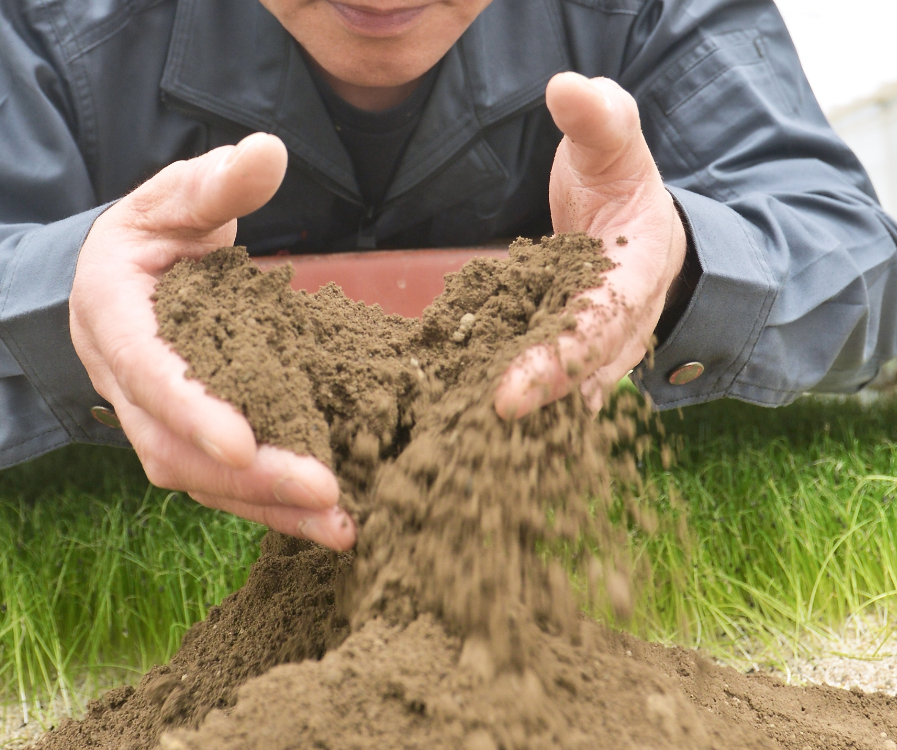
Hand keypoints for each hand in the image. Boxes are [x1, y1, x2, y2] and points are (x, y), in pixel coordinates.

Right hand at [70, 134, 355, 550]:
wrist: (120, 275)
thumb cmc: (150, 233)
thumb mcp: (174, 195)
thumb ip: (216, 181)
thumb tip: (268, 151)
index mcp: (114, 316)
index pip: (148, 373)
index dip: (190, 410)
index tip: (242, 444)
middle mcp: (125, 382)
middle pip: (176, 450)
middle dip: (251, 478)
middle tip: (326, 492)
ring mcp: (153, 418)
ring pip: (200, 481)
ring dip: (269, 508)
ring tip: (342, 528)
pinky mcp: (186, 437)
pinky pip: (222, 483)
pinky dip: (271, 505)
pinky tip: (327, 520)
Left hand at [495, 72, 687, 416]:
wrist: (630, 206)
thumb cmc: (621, 172)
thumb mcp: (613, 137)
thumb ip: (597, 116)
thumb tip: (566, 87)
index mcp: (643, 265)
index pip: (608, 315)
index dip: (567, 352)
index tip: (517, 387)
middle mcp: (629, 311)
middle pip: (591, 359)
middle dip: (548, 388)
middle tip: (497, 412)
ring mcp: (603, 334)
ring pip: (575, 377)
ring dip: (540, 404)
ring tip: (487, 429)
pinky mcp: (572, 340)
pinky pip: (552, 370)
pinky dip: (526, 391)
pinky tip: (483, 413)